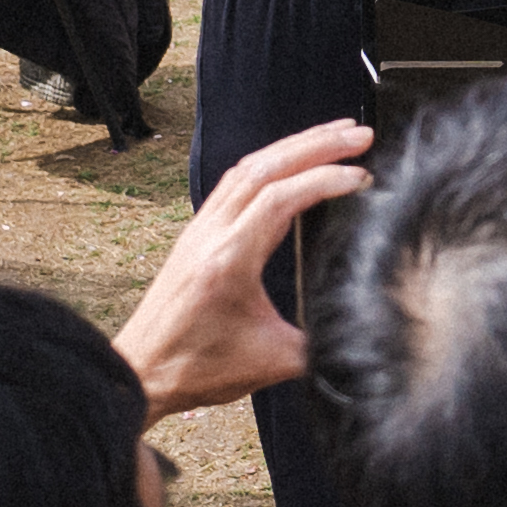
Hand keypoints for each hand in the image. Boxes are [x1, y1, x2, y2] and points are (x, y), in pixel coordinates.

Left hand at [119, 118, 362, 413]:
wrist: (141, 373)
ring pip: (246, 168)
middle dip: (316, 144)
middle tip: (359, 134)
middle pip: (264, 168)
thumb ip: (322, 344)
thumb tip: (365, 332)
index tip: (363, 175)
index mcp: (229, 260)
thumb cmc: (198, 369)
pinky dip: (268, 161)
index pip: (280, 198)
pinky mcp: (196, 234)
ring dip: (292, 146)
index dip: (325, 180)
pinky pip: (232, 182)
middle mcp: (211, 234)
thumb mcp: (274, 363)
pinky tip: (289, 161)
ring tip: (333, 135)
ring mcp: (200, 230)